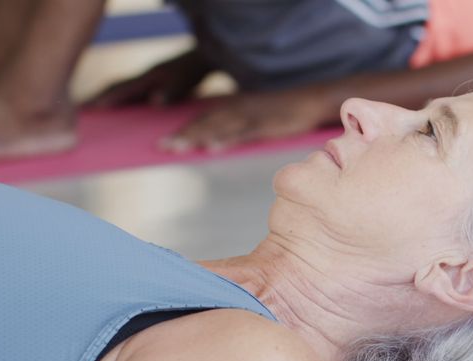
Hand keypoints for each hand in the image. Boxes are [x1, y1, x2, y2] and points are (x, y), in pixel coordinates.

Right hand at [85, 49, 211, 107]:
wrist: (200, 58)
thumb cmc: (192, 72)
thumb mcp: (184, 82)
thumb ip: (171, 92)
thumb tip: (154, 102)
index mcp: (148, 78)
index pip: (122, 89)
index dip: (107, 98)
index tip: (92, 107)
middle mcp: (143, 78)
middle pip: (115, 88)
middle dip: (98, 97)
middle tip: (81, 109)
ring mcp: (145, 81)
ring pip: (120, 90)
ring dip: (106, 98)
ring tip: (90, 110)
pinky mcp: (150, 85)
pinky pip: (130, 92)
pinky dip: (119, 99)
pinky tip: (114, 108)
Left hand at [158, 88, 334, 152]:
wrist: (310, 100)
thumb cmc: (284, 110)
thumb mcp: (257, 114)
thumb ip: (239, 124)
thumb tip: (221, 137)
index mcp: (234, 106)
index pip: (204, 117)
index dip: (184, 129)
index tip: (163, 141)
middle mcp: (238, 108)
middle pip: (206, 122)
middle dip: (183, 134)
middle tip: (162, 147)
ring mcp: (251, 116)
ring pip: (218, 127)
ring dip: (196, 137)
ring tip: (177, 148)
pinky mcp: (265, 125)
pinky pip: (241, 134)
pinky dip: (225, 140)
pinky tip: (211, 147)